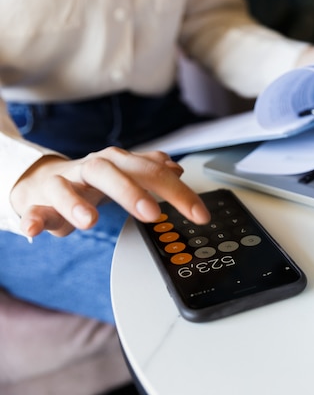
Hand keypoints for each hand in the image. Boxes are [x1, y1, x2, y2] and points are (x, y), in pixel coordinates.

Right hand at [10, 147, 210, 236]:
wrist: (41, 180)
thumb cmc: (89, 180)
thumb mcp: (123, 171)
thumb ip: (150, 170)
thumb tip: (177, 168)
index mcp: (117, 163)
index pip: (152, 172)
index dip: (178, 192)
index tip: (199, 214)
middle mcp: (90, 168)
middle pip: (111, 172)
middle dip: (132, 191)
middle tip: (152, 213)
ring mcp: (62, 184)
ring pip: (66, 187)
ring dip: (77, 203)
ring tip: (90, 221)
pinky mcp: (38, 202)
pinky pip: (33, 210)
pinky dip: (33, 219)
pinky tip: (35, 231)